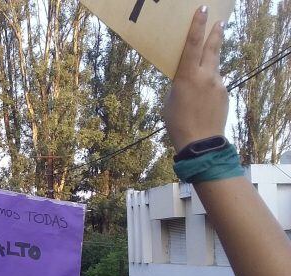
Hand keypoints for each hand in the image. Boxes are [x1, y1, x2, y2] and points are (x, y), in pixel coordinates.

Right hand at [163, 6, 227, 151]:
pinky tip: (203, 96)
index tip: (202, 10)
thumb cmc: (177, 123)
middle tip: (219, 20)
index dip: (197, 26)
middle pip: (212, 48)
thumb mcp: (170, 100)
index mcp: (187, 76)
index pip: (192, 45)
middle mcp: (206, 76)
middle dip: (215, 33)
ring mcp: (218, 84)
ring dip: (211, 60)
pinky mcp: (224, 93)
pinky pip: (216, 82)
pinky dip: (209, 83)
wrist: (200, 142)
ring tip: (207, 58)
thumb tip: (186, 78)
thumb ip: (179, 84)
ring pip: (214, 66)